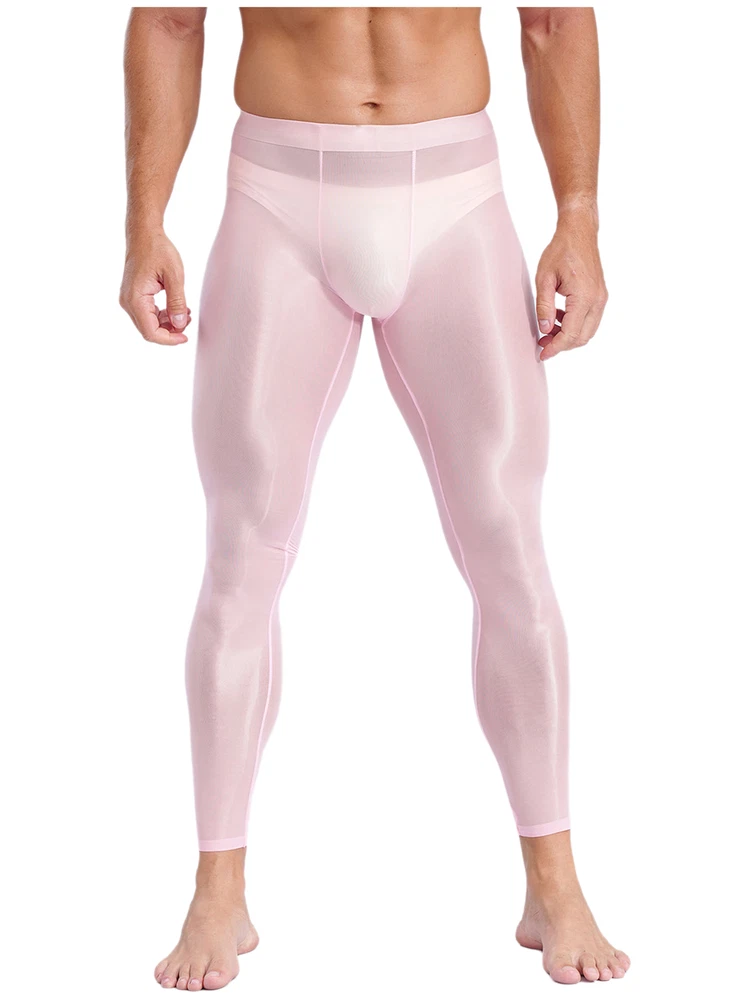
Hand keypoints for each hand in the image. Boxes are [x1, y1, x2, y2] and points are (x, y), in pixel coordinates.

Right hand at [119, 230, 190, 344]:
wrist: (144, 234)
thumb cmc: (158, 250)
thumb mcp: (174, 275)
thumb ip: (177, 302)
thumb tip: (180, 324)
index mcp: (135, 299)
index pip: (151, 332)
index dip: (169, 339)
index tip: (185, 337)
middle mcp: (128, 302)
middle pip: (149, 330)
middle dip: (170, 331)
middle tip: (188, 320)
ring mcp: (129, 300)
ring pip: (149, 324)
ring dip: (168, 324)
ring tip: (186, 313)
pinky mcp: (134, 296)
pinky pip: (148, 314)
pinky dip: (163, 316)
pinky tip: (176, 309)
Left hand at [535, 210, 607, 360]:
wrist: (579, 232)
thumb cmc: (561, 250)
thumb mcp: (544, 278)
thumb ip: (543, 305)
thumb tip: (544, 329)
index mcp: (584, 297)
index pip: (570, 334)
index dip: (555, 348)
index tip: (542, 354)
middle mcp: (597, 300)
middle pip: (582, 337)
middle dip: (561, 345)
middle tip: (542, 343)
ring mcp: (601, 298)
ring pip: (587, 331)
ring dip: (568, 336)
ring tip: (547, 330)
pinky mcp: (600, 296)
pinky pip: (589, 320)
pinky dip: (574, 325)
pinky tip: (557, 317)